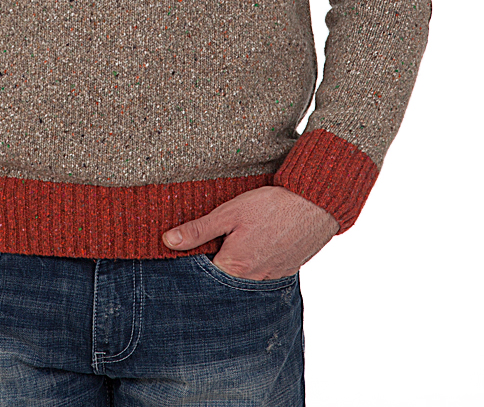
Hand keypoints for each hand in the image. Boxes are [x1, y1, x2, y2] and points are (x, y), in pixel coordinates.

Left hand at [161, 185, 338, 279]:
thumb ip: (198, 230)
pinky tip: (257, 245)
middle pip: (225, 280)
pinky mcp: (286, 271)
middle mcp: (253, 279)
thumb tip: (168, 241)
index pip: (204, 276)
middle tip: (216, 243)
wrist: (315, 204)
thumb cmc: (272, 205)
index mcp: (234, 266)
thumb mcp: (229, 212)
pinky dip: (256, 264)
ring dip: (237, 265)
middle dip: (217, 265)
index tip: (189, 250)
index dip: (195, 263)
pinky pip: (263, 275)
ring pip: (245, 278)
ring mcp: (271, 278)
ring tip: (238, 241)